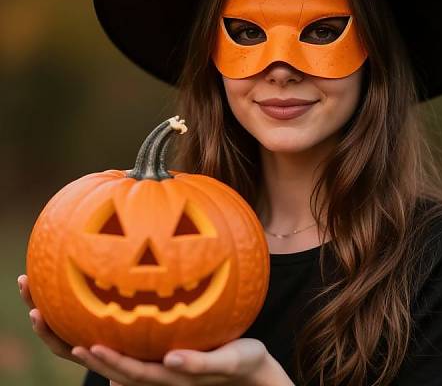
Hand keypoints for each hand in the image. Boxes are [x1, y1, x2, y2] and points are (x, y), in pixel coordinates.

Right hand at [18, 274, 291, 385]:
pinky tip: (169, 356)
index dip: (54, 322)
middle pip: (97, 357)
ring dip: (115, 362)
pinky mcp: (207, 372)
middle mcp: (146, 364)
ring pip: (138, 375)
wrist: (246, 357)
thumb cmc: (205, 326)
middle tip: (39, 313)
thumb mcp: (177, 297)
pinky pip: (192, 369)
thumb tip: (136, 233)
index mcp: (135, 346)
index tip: (31, 291)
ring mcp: (173, 373)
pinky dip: (181, 364)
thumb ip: (154, 276)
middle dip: (66, 341)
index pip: (84, 336)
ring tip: (94, 346)